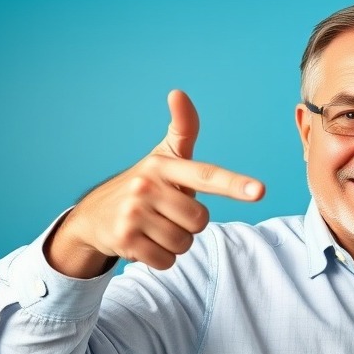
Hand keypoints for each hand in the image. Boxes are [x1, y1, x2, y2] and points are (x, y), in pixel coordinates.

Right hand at [46, 90, 264, 276]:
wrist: (93, 217)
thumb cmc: (143, 185)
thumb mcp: (163, 157)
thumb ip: (182, 130)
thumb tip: (178, 92)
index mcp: (163, 166)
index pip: (206, 175)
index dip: (235, 184)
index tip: (260, 191)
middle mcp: (146, 186)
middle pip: (200, 221)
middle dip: (190, 225)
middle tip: (168, 214)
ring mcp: (133, 213)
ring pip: (184, 244)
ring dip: (175, 243)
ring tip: (155, 228)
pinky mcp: (124, 239)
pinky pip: (166, 261)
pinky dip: (160, 258)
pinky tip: (144, 243)